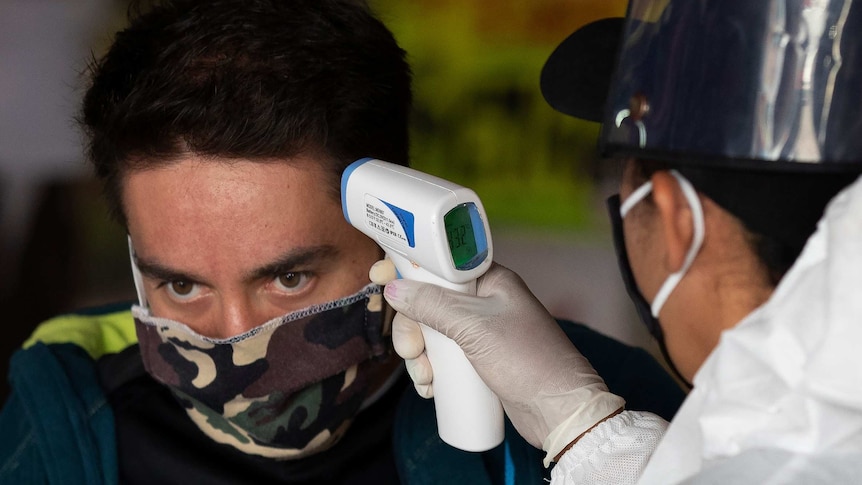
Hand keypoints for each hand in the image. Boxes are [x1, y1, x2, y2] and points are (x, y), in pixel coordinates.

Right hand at [377, 261, 624, 460]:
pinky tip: (431, 387)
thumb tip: (393, 288)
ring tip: (425, 378)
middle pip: (427, 302)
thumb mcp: (475, 328)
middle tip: (412, 352)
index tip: (379, 277)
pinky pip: (443, 356)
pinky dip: (431, 370)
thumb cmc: (526, 361)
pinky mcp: (478, 359)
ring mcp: (480, 332)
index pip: (439, 264)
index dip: (408, 268)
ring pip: (431, 333)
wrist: (559, 412)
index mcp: (489, 280)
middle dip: (412, 329)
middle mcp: (483, 302)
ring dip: (419, 356)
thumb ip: (433, 305)